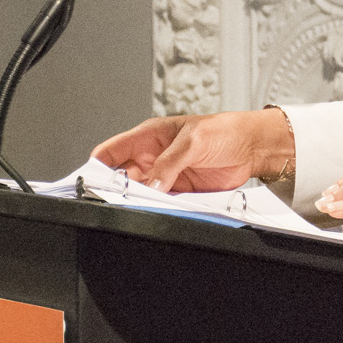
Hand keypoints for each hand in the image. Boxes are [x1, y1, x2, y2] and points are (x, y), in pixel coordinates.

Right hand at [91, 108, 293, 192]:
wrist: (252, 148)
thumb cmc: (224, 131)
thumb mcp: (192, 141)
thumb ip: (169, 163)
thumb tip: (152, 184)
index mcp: (148, 137)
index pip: (112, 152)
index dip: (97, 166)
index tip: (90, 181)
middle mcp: (153, 158)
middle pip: (122, 178)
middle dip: (116, 189)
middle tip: (115, 200)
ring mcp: (166, 177)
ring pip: (140, 194)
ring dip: (138, 202)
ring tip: (138, 207)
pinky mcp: (180, 193)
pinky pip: (161, 205)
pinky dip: (157, 210)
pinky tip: (158, 212)